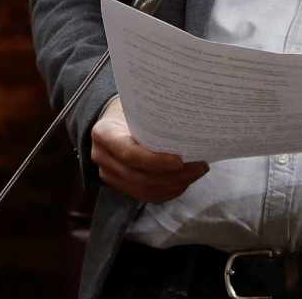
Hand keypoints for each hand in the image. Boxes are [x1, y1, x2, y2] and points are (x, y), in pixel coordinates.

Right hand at [89, 96, 207, 202]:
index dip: (155, 161)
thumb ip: (152, 116)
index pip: (129, 153)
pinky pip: (147, 195)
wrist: (113, 119)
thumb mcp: (136, 106)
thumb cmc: (130, 109)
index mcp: (103, 133)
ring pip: (145, 190)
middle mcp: (102, 157)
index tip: (180, 160)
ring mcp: (110, 174)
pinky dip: (169, 191)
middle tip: (199, 166)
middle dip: (173, 175)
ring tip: (196, 172)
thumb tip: (188, 119)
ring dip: (175, 185)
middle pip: (139, 176)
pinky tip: (185, 181)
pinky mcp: (121, 186)